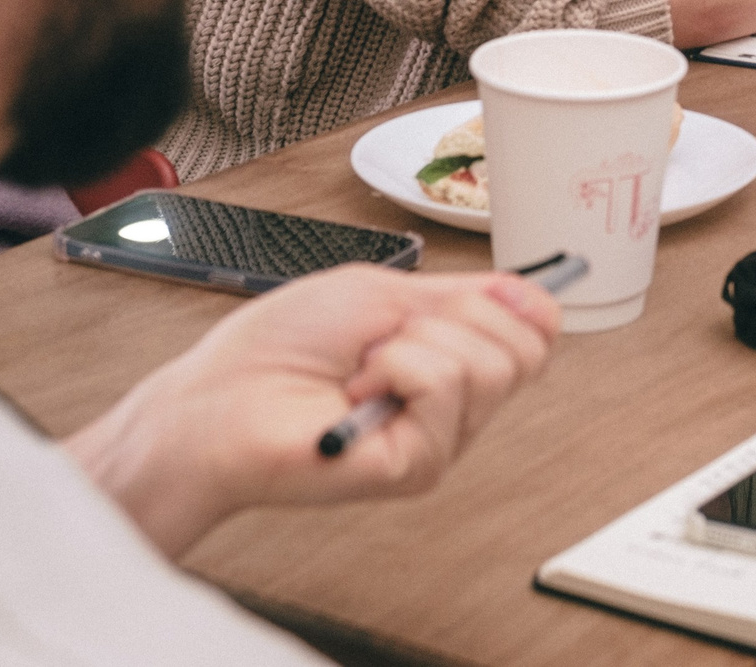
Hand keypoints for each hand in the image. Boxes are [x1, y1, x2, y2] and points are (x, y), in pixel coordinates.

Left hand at [68, 265, 560, 557]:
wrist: (219, 401)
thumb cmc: (277, 348)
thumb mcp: (380, 292)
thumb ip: (459, 294)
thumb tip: (529, 291)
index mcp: (447, 356)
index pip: (535, 330)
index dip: (524, 302)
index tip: (485, 291)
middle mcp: (452, 403)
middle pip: (527, 346)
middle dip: (457, 315)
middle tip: (391, 335)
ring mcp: (440, 438)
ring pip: (492, 364)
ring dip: (416, 344)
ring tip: (364, 368)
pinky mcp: (419, 465)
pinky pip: (446, 389)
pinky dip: (397, 369)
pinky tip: (358, 394)